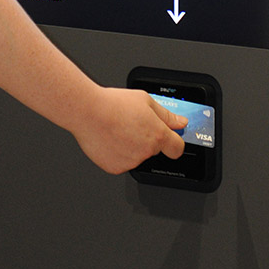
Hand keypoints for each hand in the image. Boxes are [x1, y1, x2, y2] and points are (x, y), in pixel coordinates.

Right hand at [71, 87, 185, 174]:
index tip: (171, 139)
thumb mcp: (145, 100)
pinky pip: (121, 162)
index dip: (174, 142)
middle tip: (132, 124)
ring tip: (117, 129)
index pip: (177, 148)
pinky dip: (117, 153)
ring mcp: (131, 162)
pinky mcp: (116, 168)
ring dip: (131, 146)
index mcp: (157, 134)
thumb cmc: (112, 104)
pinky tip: (110, 138)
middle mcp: (146, 151)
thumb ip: (166, 115)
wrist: (87, 112)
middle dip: (146, 139)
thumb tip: (180, 122)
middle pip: (154, 149)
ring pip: (136, 155)